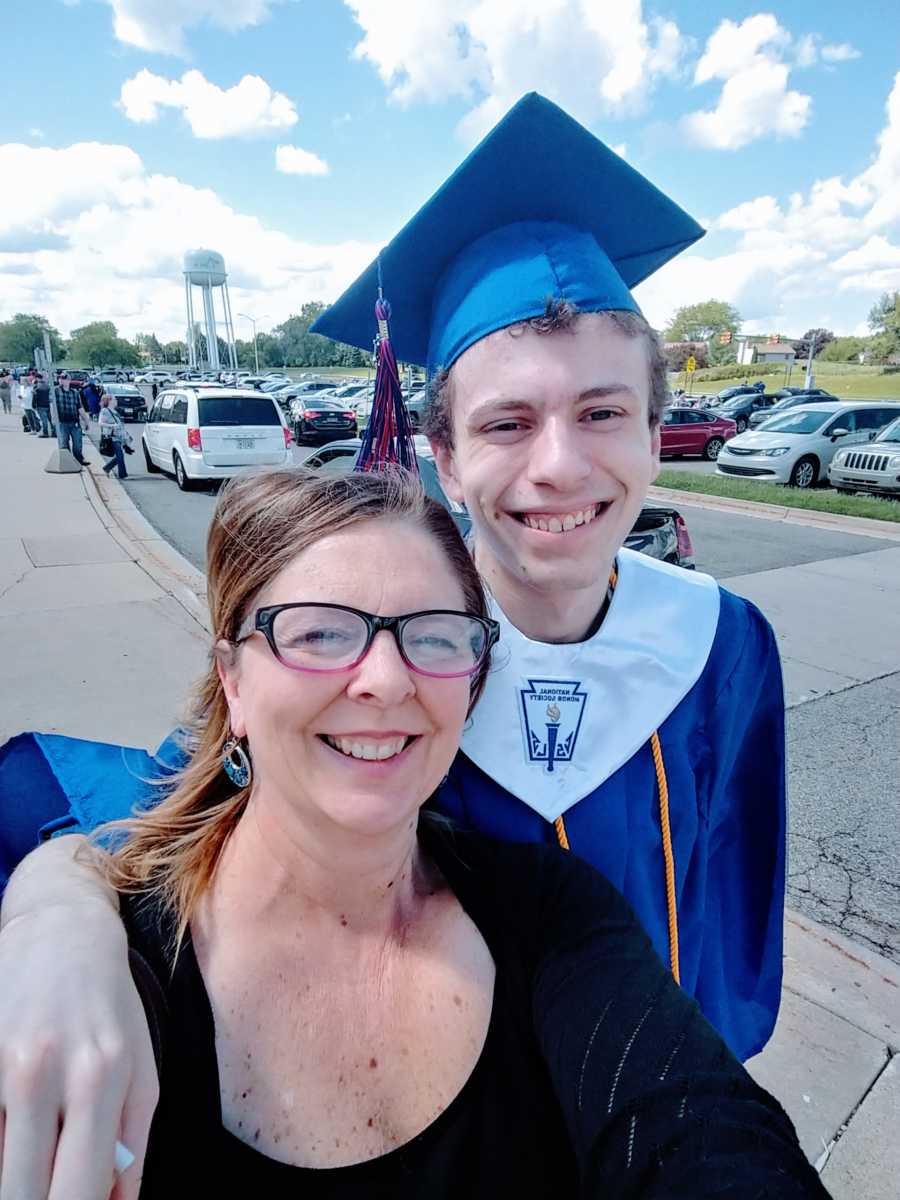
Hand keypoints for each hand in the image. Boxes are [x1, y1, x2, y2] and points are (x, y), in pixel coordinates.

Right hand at [0, 901, 157, 1198]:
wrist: (60, 931)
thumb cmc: (108, 1009)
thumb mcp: (141, 1070)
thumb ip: (131, 1148)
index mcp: (102, 1076)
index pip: (83, 1191)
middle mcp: (45, 1071)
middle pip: (28, 1193)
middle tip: (50, 1189)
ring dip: (16, 1179)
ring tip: (34, 1160)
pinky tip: (13, 1135)